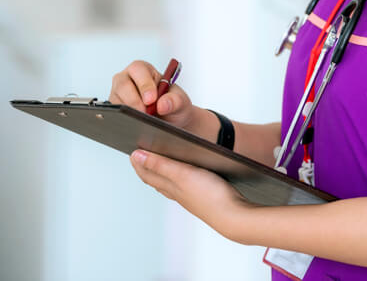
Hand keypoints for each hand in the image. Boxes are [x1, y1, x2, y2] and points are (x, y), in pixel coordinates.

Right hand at [109, 60, 199, 130]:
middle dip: (134, 101)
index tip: (151, 100)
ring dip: (129, 113)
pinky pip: (114, 115)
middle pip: (122, 85)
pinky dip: (124, 121)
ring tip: (143, 123)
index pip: (138, 70)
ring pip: (116, 101)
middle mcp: (127, 79)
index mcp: (143, 70)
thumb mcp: (181, 101)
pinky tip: (135, 128)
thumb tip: (162, 104)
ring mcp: (118, 95)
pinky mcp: (114, 110)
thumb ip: (175, 100)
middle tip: (145, 114)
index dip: (144, 84)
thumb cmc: (173, 105)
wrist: (171, 121)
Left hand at [130, 149, 254, 241]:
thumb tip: (136, 156)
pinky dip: (180, 178)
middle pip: (156, 179)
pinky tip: (188, 175)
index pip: (147, 174)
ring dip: (163, 172)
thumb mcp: (182, 175)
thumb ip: (160, 165)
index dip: (137, 163)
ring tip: (160, 161)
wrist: (235, 217)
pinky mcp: (204, 196)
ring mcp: (191, 196)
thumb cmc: (210, 197)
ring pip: (171, 184)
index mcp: (170, 186)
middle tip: (142, 154)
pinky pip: (185, 186)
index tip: (131, 150)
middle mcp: (177, 193)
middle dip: (147, 166)